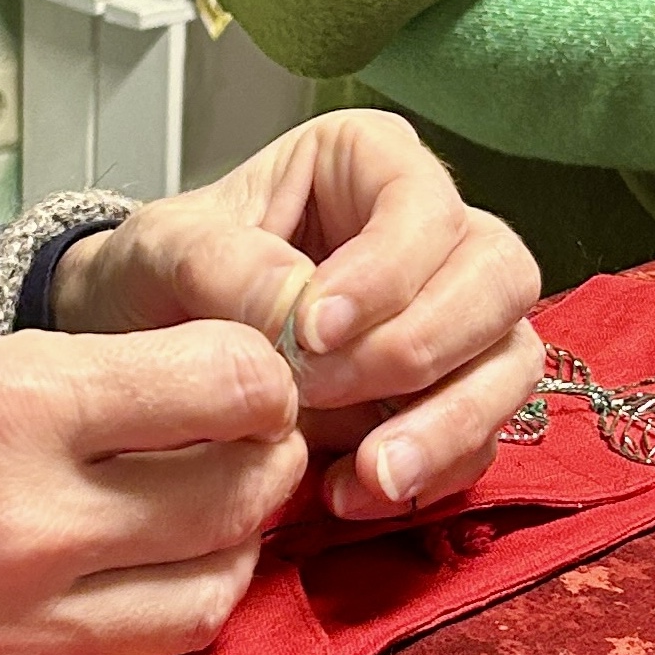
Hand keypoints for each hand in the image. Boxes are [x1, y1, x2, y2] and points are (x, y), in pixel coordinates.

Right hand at [0, 323, 303, 654]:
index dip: (259, 368)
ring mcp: (11, 630)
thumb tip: (175, 391)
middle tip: (241, 436)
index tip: (245, 364)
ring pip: (208, 600)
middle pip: (241, 498)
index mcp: (14, 404)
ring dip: (223, 552)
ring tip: (188, 515)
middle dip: (263, 458)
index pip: (232, 384)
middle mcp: (34, 523)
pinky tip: (121, 588)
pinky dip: (153, 628)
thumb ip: (58, 383)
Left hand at [50, 110, 541, 521]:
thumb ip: (224, 263)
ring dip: (450, 424)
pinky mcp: (448, 398)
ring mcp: (453, 320)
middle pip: (499, 276)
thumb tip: (299, 306)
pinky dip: (429, 474)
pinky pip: (481, 437)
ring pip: (510, 360)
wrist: (144, 356)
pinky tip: (348, 492)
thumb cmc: (163, 276)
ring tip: (371, 474)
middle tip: (327, 394)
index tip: (312, 331)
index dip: (387, 270)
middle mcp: (431, 234)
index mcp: (369, 163)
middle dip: (426, 347)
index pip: (423, 203)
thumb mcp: (164, 250)